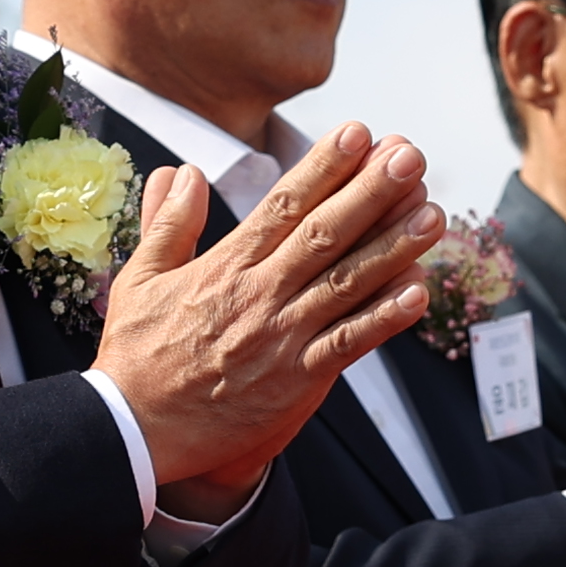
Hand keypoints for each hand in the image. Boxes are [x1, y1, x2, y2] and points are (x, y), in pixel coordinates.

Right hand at [100, 127, 435, 504]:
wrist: (134, 433)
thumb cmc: (136, 357)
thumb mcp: (139, 279)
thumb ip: (168, 224)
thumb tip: (180, 173)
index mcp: (224, 267)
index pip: (283, 206)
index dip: (323, 167)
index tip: (357, 133)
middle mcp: (259, 295)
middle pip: (325, 234)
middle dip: (372, 192)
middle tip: (410, 157)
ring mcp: (282, 337)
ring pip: (347, 283)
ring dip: (393, 246)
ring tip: (431, 212)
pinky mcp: (297, 381)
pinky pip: (349, 343)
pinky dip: (384, 319)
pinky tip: (418, 292)